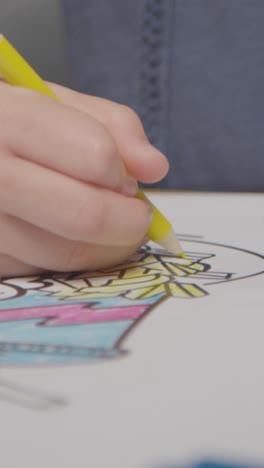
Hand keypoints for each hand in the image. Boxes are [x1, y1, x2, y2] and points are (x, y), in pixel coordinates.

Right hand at [0, 82, 167, 276]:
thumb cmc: (15, 124)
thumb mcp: (59, 103)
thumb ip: (114, 125)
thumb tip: (156, 168)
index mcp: (8, 119)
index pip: (94, 156)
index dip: (122, 174)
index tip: (128, 181)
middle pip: (84, 216)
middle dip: (128, 224)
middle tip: (137, 218)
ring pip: (64, 254)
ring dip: (103, 247)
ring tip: (103, 224)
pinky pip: (41, 270)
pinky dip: (66, 257)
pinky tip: (61, 234)